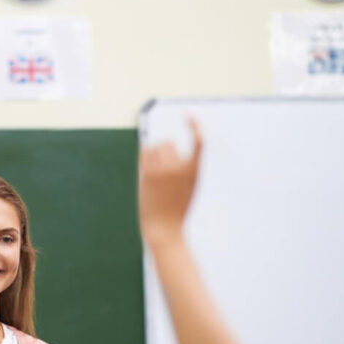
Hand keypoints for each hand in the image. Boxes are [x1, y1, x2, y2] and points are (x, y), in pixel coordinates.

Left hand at [138, 117, 202, 244]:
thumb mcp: (188, 186)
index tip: (189, 116)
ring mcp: (161, 170)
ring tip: (157, 171)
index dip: (195, 126)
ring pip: (155, 146)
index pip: (199, 142)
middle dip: (166, 151)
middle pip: (168, 142)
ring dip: (155, 153)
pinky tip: (148, 165)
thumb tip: (165, 145)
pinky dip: (146, 154)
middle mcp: (178, 168)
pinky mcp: (146, 174)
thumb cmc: (177, 208)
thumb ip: (181, 167)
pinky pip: (144, 151)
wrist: (163, 227)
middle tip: (166, 169)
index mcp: (194, 171)